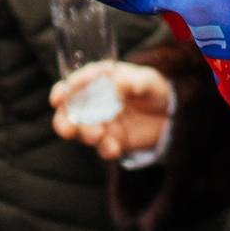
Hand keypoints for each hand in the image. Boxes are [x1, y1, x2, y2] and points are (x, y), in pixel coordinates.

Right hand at [48, 62, 172, 163]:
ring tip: (99, 134)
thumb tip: (117, 84)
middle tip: (68, 129)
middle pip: (68, 113)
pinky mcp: (111, 141)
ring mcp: (100, 123)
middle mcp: (93, 103)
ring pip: (81, 132)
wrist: (171, 114)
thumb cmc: (155, 89)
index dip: (63, 90)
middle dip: (63, 121)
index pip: (74, 84)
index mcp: (99, 81)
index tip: (58, 98)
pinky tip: (114, 148)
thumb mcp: (149, 80)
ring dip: (85, 135)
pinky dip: (105, 149)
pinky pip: (103, 148)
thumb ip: (135, 81)